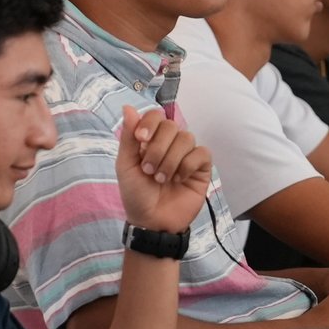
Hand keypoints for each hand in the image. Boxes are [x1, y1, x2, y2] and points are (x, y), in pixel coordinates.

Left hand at [116, 105, 211, 233]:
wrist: (152, 222)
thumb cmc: (136, 195)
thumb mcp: (126, 165)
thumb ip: (128, 137)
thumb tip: (127, 107)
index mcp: (151, 140)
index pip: (156, 115)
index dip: (150, 123)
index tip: (141, 140)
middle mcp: (170, 144)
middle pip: (171, 126)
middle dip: (158, 148)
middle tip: (149, 170)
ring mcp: (187, 155)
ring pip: (187, 138)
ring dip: (171, 160)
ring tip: (162, 179)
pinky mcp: (202, 168)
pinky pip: (202, 153)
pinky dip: (188, 165)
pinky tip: (179, 179)